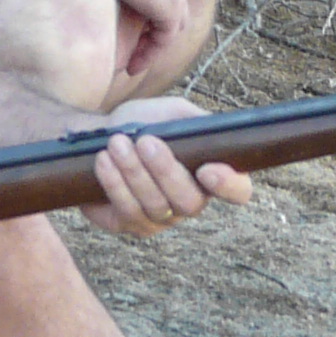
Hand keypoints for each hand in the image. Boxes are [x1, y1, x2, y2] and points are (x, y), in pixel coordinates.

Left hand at [82, 105, 250, 239]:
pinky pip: (126, 211)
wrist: (98, 134)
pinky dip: (114, 183)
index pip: (238, 191)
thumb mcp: (171, 112)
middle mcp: (189, 201)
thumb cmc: (141, 123)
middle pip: (190, 202)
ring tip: (116, 143)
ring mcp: (159, 218)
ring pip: (154, 206)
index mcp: (210, 175)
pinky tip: (104, 161)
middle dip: (165, 171)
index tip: (207, 169)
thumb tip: (210, 129)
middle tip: (145, 141)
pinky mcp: (127, 224)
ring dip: (134, 173)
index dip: (230, 186)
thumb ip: (194, 120)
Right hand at [93, 0, 193, 79]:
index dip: (143, 10)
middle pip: (170, 11)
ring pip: (168, 29)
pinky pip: (163, 40)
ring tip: (132, 66)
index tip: (125, 29)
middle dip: (153, 33)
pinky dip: (149, 54)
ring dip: (150, 49)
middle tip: (134, 52)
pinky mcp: (170, 10)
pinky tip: (132, 67)